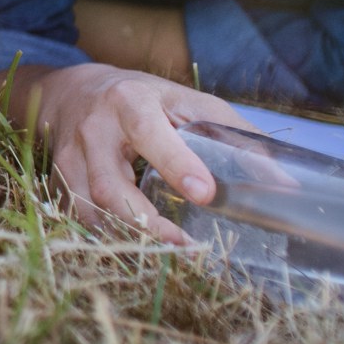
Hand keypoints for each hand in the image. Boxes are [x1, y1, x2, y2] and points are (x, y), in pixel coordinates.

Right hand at [26, 63, 241, 243]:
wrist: (72, 92)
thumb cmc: (141, 98)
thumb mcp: (185, 101)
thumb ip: (231, 134)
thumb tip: (285, 181)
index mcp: (129, 102)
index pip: (148, 132)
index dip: (175, 163)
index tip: (205, 193)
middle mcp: (93, 130)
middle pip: (109, 185)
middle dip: (145, 220)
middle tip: (185, 244)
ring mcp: (70, 158)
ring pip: (90, 208)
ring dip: (126, 235)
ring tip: (164, 252)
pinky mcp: (59, 180)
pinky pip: (79, 217)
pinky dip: (106, 235)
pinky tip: (133, 243)